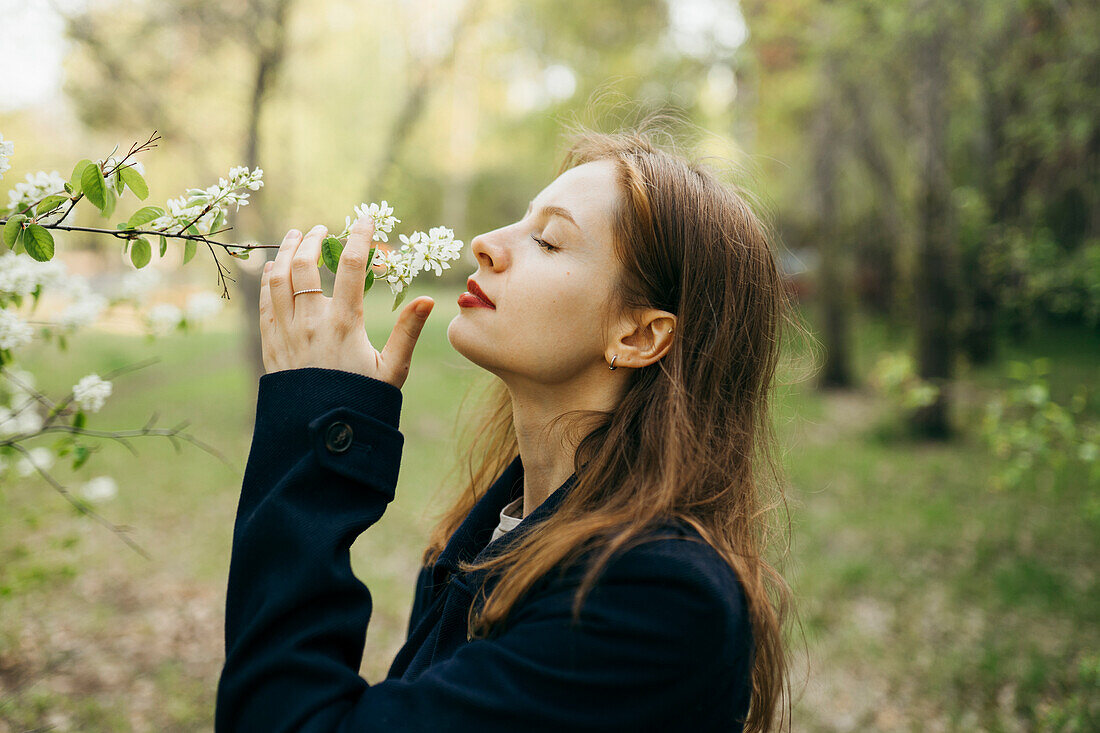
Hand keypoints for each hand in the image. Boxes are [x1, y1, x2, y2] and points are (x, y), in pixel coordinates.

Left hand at [259, 216, 433, 389]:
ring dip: (286, 253)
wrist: (320, 435)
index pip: (353, 267)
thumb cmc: (362, 402)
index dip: (360, 237)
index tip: (365, 219)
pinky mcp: (271, 346)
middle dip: (313, 240)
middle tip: (322, 229)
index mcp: (345, 324)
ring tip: (295, 238)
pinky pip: (264, 303)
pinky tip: (272, 270)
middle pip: (304, 265)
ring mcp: (287, 333)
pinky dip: (267, 280)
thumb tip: (427, 299)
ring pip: (278, 279)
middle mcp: (311, 323)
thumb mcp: (393, 370)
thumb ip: (408, 331)